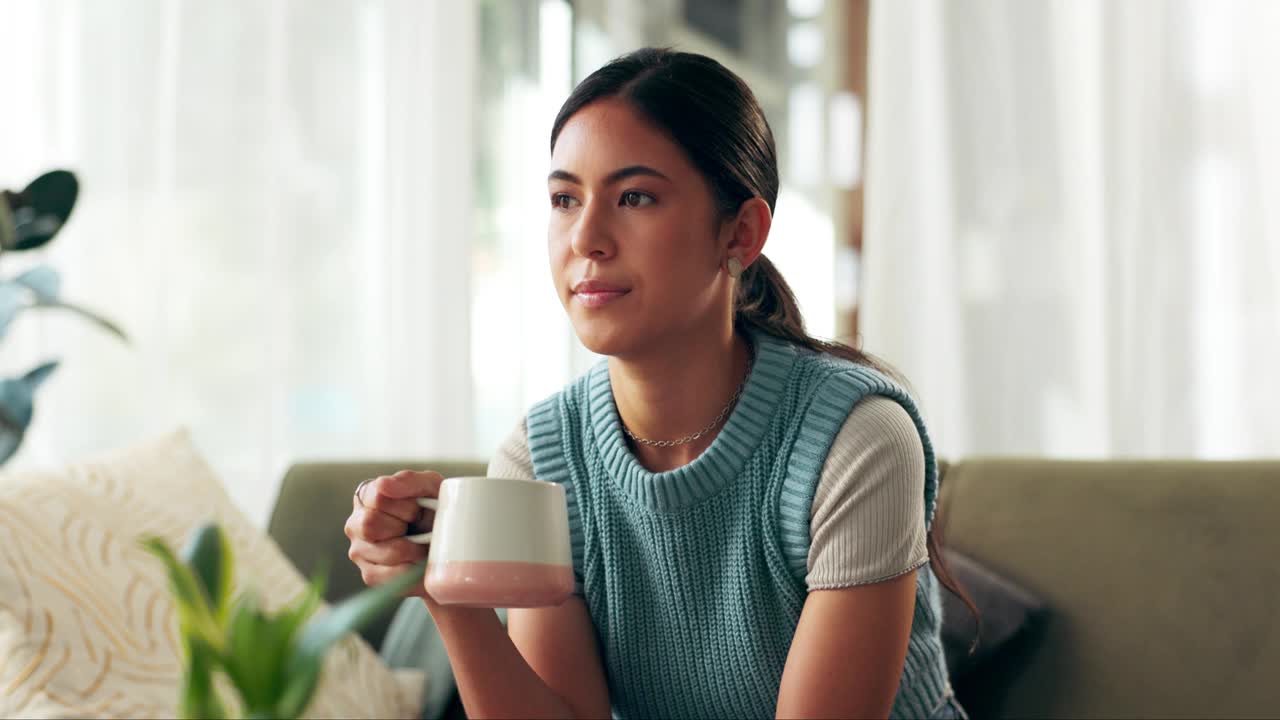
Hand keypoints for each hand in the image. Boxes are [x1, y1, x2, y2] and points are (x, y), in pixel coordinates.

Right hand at [344, 469, 443, 597]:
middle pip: (371, 524)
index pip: (377, 497)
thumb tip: (382, 484)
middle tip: (420, 527)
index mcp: (367, 496)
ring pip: (386, 552)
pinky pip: (391, 576)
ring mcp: (359, 551)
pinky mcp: (370, 575)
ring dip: (414, 549)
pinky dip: (414, 569)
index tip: (418, 509)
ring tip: (423, 545)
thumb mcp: (430, 488)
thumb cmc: (435, 510)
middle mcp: (356, 524)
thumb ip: (408, 480)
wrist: (450, 543)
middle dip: (405, 526)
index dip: (405, 505)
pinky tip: (419, 561)